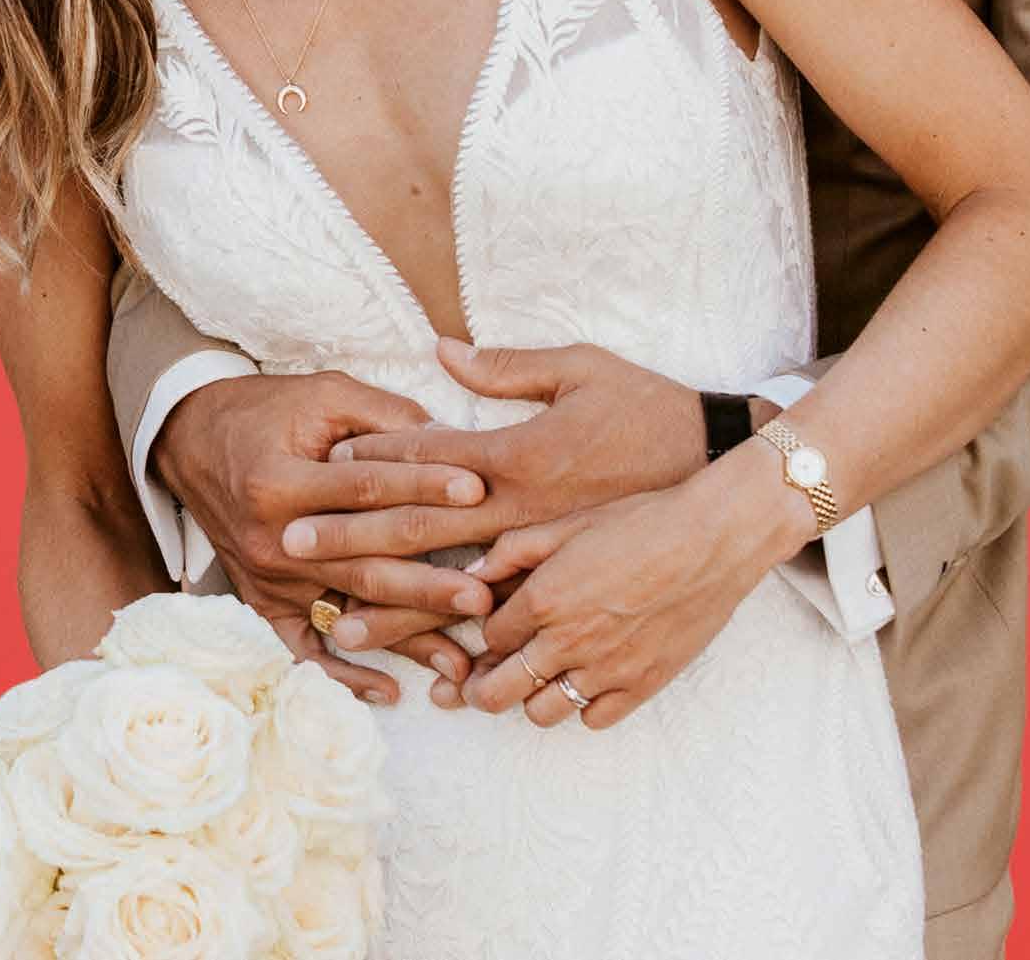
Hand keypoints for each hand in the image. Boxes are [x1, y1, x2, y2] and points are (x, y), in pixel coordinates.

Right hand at [151, 372, 493, 705]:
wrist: (192, 441)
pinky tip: (389, 691)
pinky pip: (303, 650)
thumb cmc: (266, 411)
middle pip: (362, 564)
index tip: (476, 489)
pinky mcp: (263, 602)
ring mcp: (268, 580)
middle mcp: (272, 540)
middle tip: (484, 594)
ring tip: (460, 658)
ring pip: (349, 611)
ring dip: (406, 637)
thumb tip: (449, 438)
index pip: (364, 488)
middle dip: (427, 583)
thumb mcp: (321, 395)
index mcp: (281, 482)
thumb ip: (383, 415)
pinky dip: (343, 675)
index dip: (422, 485)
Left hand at [310, 339, 705, 656]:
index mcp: (522, 463)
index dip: (366, 471)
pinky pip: (526, 650)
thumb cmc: (656, 414)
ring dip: (404, 625)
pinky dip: (488, 666)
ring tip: (348, 636)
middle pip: (423, 547)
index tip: (313, 479)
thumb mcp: (584, 370)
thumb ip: (507, 367)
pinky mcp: (593, 621)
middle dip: (354, 553)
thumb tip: (441, 351)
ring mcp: (558, 578)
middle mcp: (529, 527)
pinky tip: (454, 679)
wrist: (732, 486)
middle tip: (297, 561)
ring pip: (459, 614)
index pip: (425, 468)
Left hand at [461, 451, 814, 730]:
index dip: (487, 632)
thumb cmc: (642, 521)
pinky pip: (594, 718)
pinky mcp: (641, 686)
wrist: (714, 540)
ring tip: (542, 676)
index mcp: (544, 598)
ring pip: (541, 713)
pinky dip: (584, 705)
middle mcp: (568, 642)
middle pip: (498, 692)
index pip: (489, 636)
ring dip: (533, 697)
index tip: (496, 625)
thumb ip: (515, 549)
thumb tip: (473, 574)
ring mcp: (605, 670)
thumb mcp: (571, 522)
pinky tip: (589, 677)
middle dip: (483, 688)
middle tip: (485, 680)